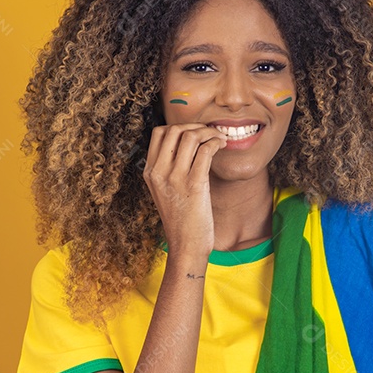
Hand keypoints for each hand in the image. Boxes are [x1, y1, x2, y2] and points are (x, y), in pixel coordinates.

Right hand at [142, 123, 227, 256]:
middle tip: (210, 133)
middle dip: (196, 126)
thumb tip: (187, 145)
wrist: (185, 246)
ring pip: (190, 136)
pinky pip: (205, 150)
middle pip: (174, 130)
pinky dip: (216, 142)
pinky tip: (222, 146)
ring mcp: (175, 178)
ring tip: (220, 139)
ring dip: (209, 132)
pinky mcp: (193, 185)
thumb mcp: (166, 192)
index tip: (195, 133)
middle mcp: (159, 172)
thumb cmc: (181, 220)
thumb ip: (169, 169)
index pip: (159, 133)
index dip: (180, 126)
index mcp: (150, 172)